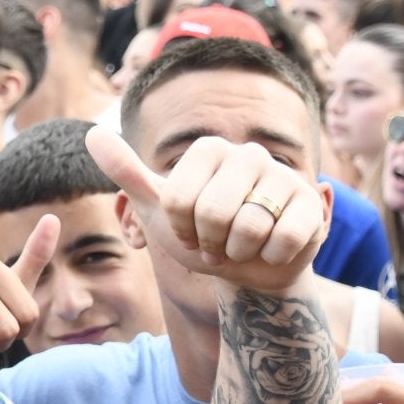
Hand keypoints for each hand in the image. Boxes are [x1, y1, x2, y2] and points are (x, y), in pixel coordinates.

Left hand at [87, 126, 329, 293]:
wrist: (249, 269)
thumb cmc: (202, 236)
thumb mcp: (159, 209)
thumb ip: (127, 172)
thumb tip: (93, 134)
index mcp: (209, 149)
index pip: (178, 200)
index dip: (180, 229)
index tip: (189, 230)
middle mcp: (248, 153)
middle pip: (213, 213)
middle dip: (209, 242)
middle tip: (216, 243)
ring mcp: (284, 176)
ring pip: (248, 227)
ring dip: (238, 252)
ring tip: (240, 247)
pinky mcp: (310, 204)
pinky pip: (282, 239)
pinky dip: (270, 257)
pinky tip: (270, 250)